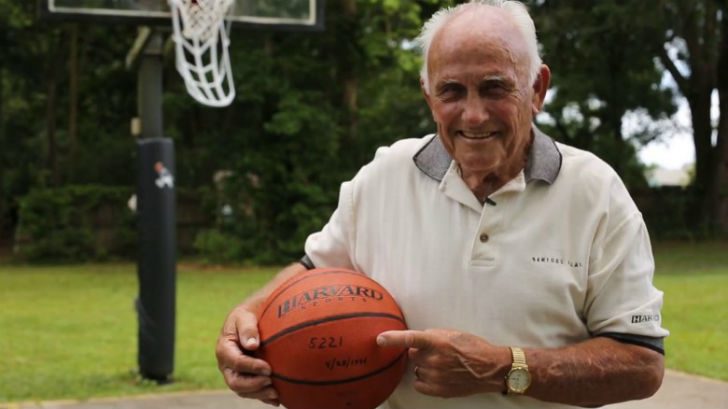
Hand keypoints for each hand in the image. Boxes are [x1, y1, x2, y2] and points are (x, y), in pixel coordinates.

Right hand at [216, 305, 278, 405]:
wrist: (251, 317)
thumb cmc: (248, 315)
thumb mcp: (245, 316)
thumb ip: (248, 328)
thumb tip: (252, 345)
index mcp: (224, 348)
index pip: (235, 362)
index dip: (251, 367)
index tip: (268, 367)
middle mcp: (227, 365)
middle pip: (235, 382)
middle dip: (253, 385)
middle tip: (270, 381)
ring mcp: (235, 373)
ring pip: (243, 391)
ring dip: (259, 394)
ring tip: (276, 393)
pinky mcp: (245, 379)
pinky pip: (252, 393)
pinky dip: (263, 397)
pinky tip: (277, 399)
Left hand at [377, 329, 508, 397]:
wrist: (490, 369)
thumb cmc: (473, 347)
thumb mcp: (453, 334)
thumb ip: (432, 336)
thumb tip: (416, 341)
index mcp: (438, 342)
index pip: (411, 339)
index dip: (393, 339)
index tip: (379, 339)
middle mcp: (435, 360)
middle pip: (412, 354)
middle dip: (419, 352)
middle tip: (435, 352)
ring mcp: (436, 377)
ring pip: (417, 369)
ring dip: (424, 366)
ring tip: (441, 365)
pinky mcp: (438, 390)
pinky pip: (419, 384)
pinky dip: (424, 379)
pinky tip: (438, 376)